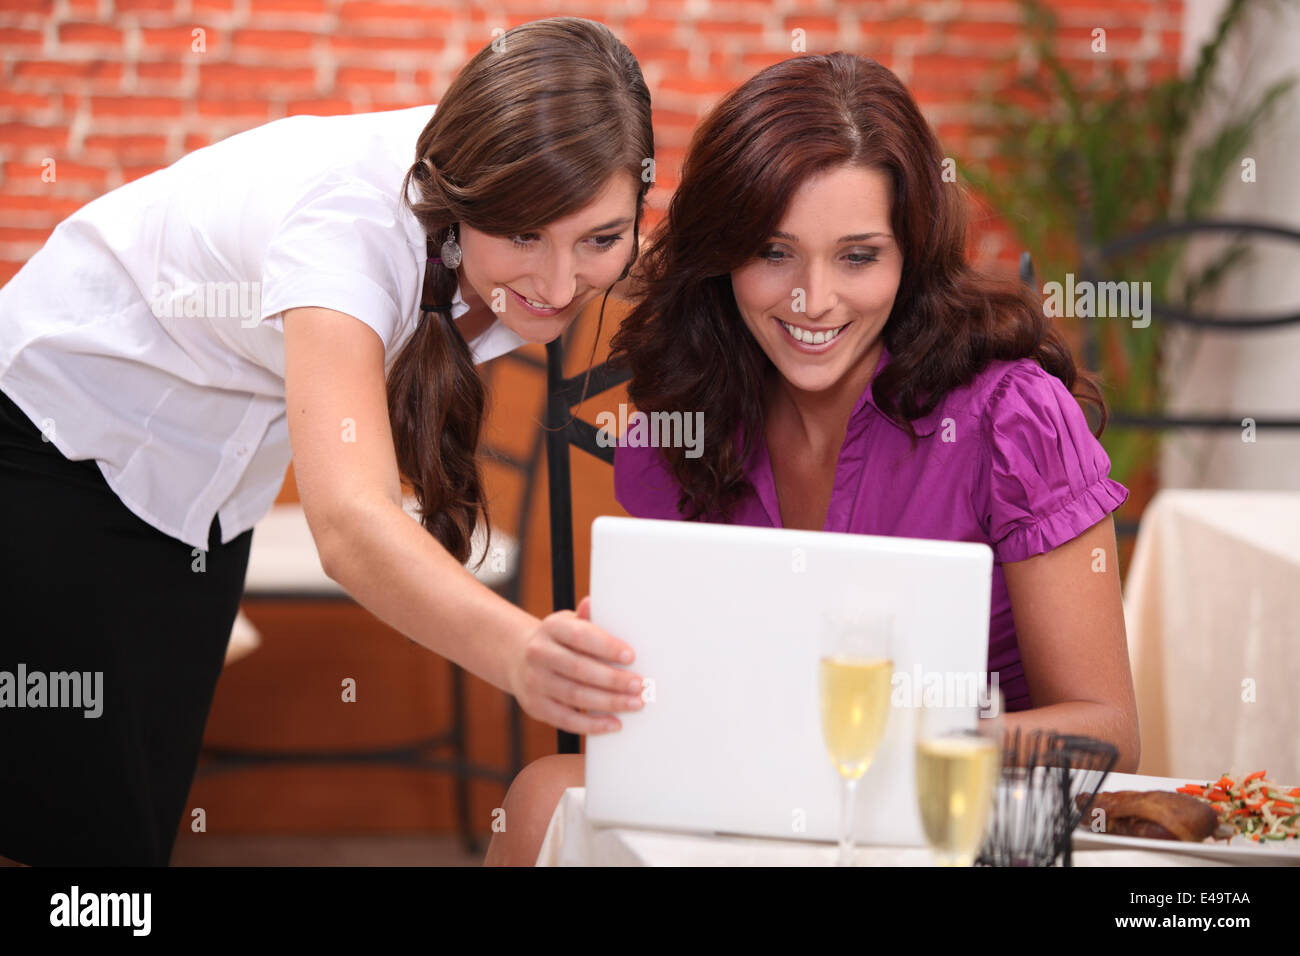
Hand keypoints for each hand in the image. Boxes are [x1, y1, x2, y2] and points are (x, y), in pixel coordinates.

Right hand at [508, 596, 644, 735]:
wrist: (518, 657)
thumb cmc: (558, 640)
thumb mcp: (568, 623)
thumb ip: (586, 618)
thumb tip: (592, 602)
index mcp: (551, 628)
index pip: (580, 636)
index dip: (607, 646)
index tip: (631, 656)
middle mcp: (539, 653)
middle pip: (580, 668)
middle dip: (613, 679)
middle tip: (639, 685)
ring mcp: (535, 681)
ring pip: (575, 695)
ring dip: (609, 702)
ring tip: (634, 703)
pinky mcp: (535, 706)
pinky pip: (566, 719)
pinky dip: (593, 724)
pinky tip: (614, 723)